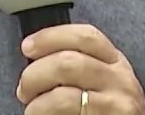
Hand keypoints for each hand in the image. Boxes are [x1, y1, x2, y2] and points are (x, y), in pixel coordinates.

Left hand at [15, 24, 144, 114]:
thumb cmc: (109, 111)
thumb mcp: (105, 81)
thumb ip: (80, 65)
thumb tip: (36, 58)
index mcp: (116, 62)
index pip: (85, 36)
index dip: (51, 37)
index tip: (28, 46)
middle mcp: (120, 81)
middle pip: (68, 63)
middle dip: (35, 74)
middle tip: (25, 89)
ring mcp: (115, 107)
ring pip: (63, 97)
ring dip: (37, 104)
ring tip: (32, 110)